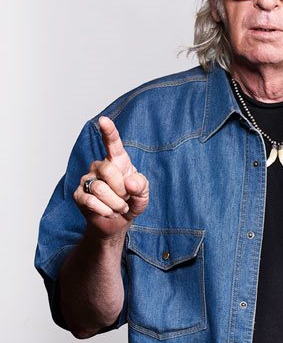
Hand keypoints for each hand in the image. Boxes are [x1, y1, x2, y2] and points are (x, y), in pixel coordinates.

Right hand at [73, 116, 148, 238]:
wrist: (117, 222)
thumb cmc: (131, 201)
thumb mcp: (143, 194)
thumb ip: (141, 186)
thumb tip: (129, 182)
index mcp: (117, 161)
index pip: (112, 143)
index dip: (109, 131)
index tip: (104, 120)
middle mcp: (99, 166)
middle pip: (107, 171)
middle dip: (121, 189)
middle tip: (126, 198)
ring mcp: (87, 179)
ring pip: (99, 189)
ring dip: (115, 203)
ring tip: (119, 207)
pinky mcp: (78, 195)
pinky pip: (90, 201)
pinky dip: (105, 211)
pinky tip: (109, 212)